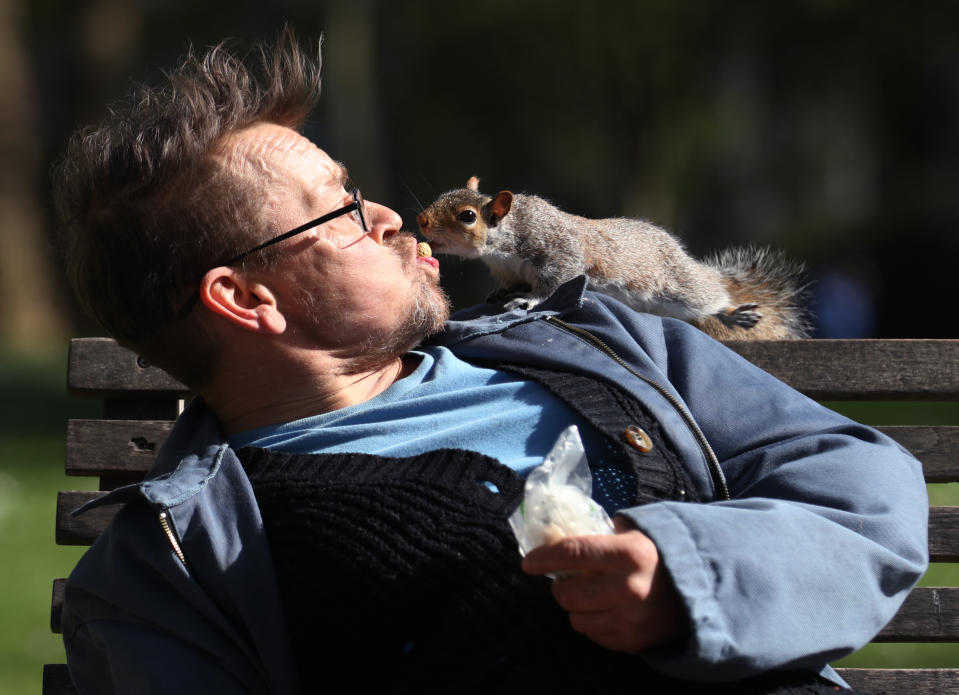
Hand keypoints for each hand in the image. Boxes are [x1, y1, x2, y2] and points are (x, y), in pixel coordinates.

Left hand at [521, 518, 686, 652]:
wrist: (702, 586)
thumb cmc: (660, 554)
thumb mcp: (633, 533)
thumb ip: (598, 535)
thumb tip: (558, 537)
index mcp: (627, 554)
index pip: (571, 554)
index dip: (543, 558)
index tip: (528, 562)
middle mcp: (627, 589)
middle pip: (568, 595)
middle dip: (559, 586)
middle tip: (565, 580)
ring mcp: (630, 619)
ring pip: (576, 619)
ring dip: (576, 607)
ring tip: (589, 595)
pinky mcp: (633, 642)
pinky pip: (595, 636)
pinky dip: (594, 623)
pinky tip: (606, 610)